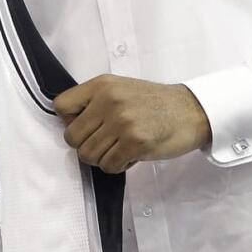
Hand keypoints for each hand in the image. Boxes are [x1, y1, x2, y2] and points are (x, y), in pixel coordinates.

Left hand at [54, 75, 211, 173]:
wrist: (190, 111)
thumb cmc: (154, 102)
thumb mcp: (119, 89)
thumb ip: (93, 101)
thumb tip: (68, 123)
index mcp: (101, 85)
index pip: (61, 106)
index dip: (70, 121)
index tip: (86, 126)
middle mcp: (108, 101)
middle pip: (72, 137)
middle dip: (86, 145)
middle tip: (105, 143)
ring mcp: (122, 122)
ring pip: (88, 155)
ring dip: (102, 158)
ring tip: (119, 148)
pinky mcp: (135, 142)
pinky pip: (108, 166)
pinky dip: (117, 166)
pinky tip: (130, 155)